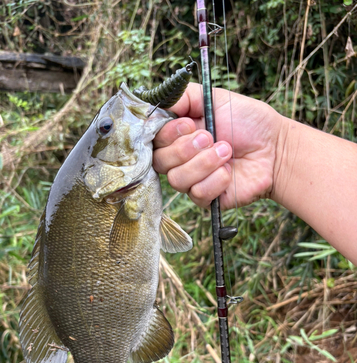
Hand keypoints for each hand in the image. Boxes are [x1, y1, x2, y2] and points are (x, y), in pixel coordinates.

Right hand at [153, 82, 283, 209]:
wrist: (275, 148)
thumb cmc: (248, 123)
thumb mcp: (215, 98)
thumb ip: (185, 96)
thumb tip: (161, 101)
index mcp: (178, 135)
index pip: (154, 140)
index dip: (168, 134)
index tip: (189, 124)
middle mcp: (180, 159)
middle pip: (160, 162)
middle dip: (185, 149)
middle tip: (210, 137)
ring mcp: (192, 180)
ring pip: (177, 179)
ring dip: (204, 163)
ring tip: (226, 151)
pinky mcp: (206, 198)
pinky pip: (197, 193)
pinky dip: (216, 180)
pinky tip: (229, 171)